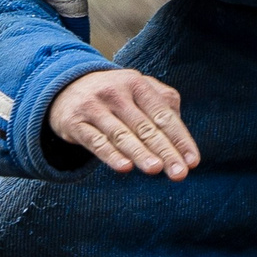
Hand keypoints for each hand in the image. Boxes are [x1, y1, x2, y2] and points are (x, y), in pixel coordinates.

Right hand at [46, 69, 199, 177]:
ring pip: (121, 134)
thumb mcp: (138, 89)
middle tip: (179, 173)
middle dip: (165, 151)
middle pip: (145, 127)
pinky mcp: (74, 122)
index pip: (163, 115)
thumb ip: (163, 104)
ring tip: (155, 169)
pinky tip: (124, 167)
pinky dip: (110, 155)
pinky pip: (96, 141)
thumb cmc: (114, 95)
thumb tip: (180, 134)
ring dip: (140, 153)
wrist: (64, 87)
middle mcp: (115, 92)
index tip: (192, 162)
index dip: (180, 139)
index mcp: (136, 83)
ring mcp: (93, 107)